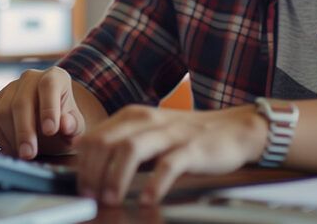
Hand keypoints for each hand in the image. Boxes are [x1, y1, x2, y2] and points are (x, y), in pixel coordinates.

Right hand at [0, 67, 85, 158]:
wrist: (50, 125)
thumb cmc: (64, 124)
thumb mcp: (76, 127)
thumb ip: (73, 125)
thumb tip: (66, 124)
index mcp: (55, 77)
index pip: (49, 85)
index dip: (48, 108)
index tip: (50, 131)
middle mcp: (30, 78)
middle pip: (21, 102)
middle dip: (24, 131)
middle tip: (29, 154)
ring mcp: (10, 87)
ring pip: (3, 111)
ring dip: (11, 137)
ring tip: (24, 153)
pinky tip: (12, 147)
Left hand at [73, 105, 267, 205]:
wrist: (234, 129)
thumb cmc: (187, 136)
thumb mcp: (149, 133)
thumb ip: (122, 144)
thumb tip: (89, 169)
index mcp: (133, 116)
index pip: (95, 137)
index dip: (83, 165)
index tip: (82, 188)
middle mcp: (148, 121)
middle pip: (106, 143)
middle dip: (93, 173)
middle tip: (92, 198)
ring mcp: (170, 133)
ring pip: (130, 150)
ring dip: (115, 177)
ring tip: (111, 200)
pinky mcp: (192, 148)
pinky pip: (168, 165)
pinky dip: (154, 184)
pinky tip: (148, 200)